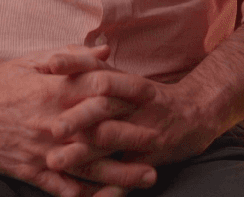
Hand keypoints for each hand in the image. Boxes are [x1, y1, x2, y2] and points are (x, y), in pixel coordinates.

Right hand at [0, 44, 159, 196]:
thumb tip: (105, 52)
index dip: (126, 96)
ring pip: (89, 165)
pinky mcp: (31, 172)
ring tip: (147, 176)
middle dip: (133, 137)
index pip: (98, 92)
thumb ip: (70, 58)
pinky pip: (64, 188)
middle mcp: (51, 121)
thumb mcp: (31, 60)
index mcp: (53, 90)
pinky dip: (87, 195)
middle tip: (159, 141)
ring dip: (121, 173)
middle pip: (101, 131)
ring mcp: (43, 150)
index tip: (150, 98)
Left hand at [45, 74, 217, 182]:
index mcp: (126, 82)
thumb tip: (50, 60)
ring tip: (54, 162)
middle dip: (76, 118)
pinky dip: (108, 188)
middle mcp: (135, 105)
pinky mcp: (150, 159)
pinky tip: (89, 196)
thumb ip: (91, 67)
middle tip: (51, 127)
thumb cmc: (147, 97)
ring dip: (82, 153)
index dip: (74, 65)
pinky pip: (127, 175)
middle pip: (103, 107)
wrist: (195, 115)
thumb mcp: (123, 77)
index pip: (98, 68)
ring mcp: (144, 132)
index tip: (48, 66)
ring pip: (110, 142)